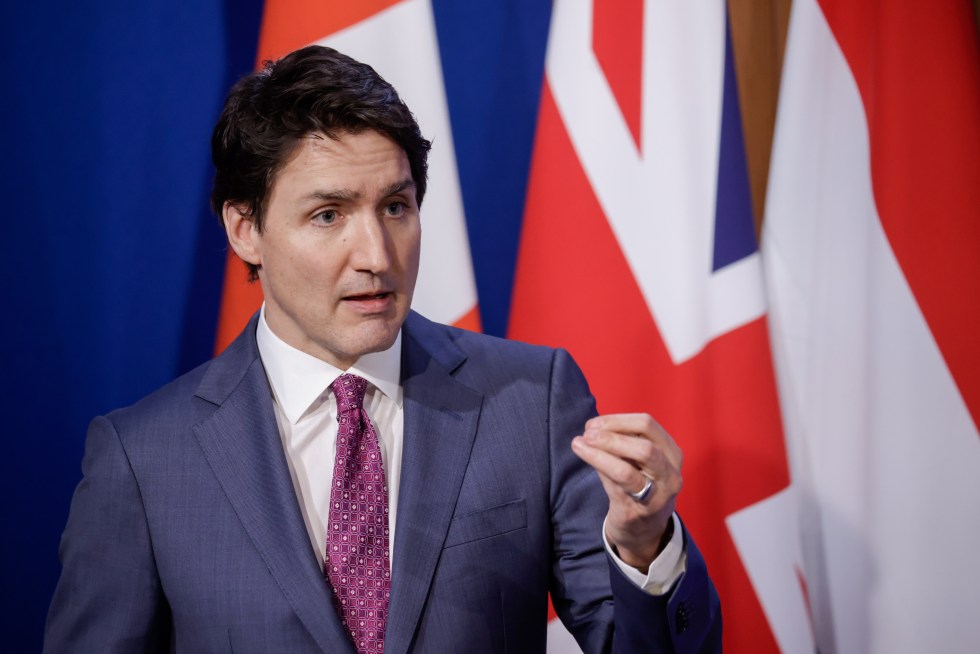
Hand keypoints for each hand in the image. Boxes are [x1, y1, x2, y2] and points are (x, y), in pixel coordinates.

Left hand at [571, 413, 682, 571]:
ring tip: (579, 444)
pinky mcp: (638, 513)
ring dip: (600, 453)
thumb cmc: (641, 485)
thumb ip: (624, 443)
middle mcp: (670, 475)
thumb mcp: (641, 461)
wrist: (646, 531)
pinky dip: (599, 470)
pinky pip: (615, 488)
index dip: (617, 420)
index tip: (594, 424)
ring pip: (627, 471)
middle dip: (610, 436)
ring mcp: (657, 497)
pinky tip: (586, 459)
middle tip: (587, 434)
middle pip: (643, 447)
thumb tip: (594, 428)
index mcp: (672, 453)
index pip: (647, 425)